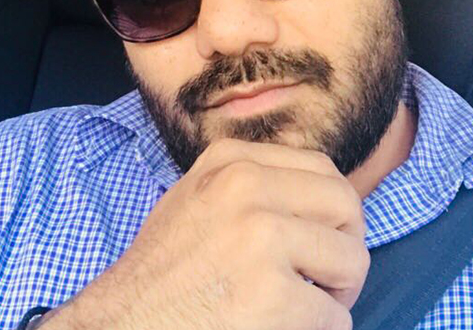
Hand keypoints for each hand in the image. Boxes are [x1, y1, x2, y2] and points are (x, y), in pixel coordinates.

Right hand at [40, 138, 369, 329]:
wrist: (121, 326)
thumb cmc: (165, 270)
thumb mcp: (201, 198)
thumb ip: (254, 182)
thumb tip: (322, 190)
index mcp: (231, 160)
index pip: (323, 168)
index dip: (334, 210)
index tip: (321, 239)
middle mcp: (245, 186)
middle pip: (346, 205)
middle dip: (346, 246)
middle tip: (326, 279)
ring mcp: (258, 236)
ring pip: (351, 259)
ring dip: (337, 293)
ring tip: (305, 305)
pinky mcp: (269, 294)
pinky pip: (334, 316)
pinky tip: (285, 329)